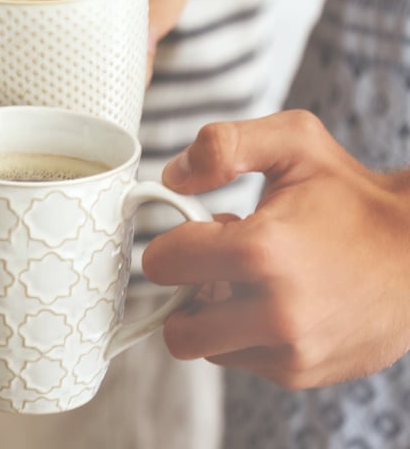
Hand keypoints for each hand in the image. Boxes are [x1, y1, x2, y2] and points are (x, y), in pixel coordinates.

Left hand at [143, 111, 409, 388]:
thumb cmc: (354, 198)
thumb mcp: (294, 142)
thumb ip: (224, 145)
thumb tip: (173, 177)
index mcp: (262, 251)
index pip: (162, 264)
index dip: (172, 244)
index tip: (197, 232)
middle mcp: (276, 312)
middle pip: (177, 328)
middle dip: (185, 294)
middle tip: (215, 267)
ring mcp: (291, 350)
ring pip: (208, 348)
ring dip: (215, 317)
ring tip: (251, 281)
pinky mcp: (303, 373)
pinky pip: (242, 361)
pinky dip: (246, 335)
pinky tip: (276, 302)